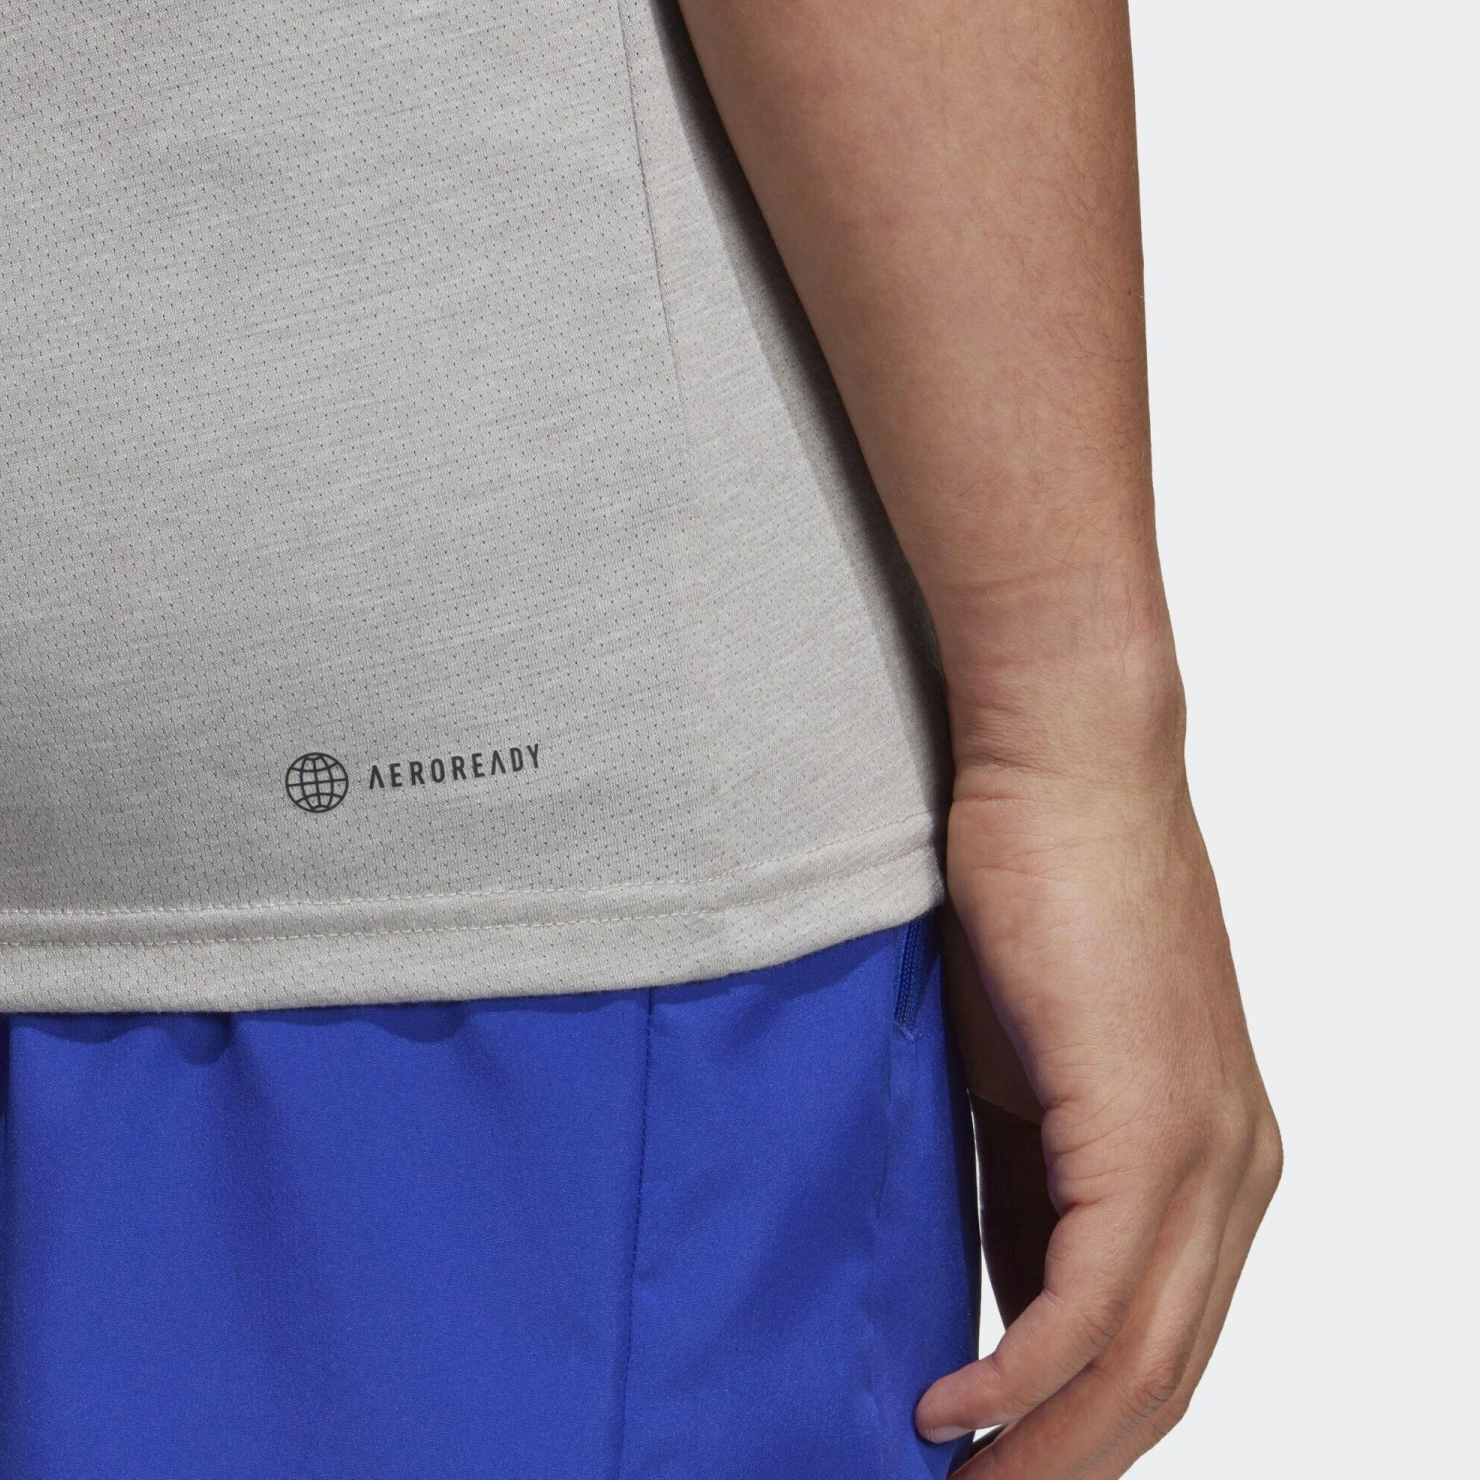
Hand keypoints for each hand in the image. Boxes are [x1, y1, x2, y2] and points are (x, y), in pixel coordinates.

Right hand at [917, 764, 1280, 1476]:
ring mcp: (1201, 1154)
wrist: (1062, 772)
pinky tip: (950, 1414)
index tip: (994, 1469)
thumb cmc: (1036, 899)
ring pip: (1136, 1362)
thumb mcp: (1024, 1070)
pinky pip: (1086, 1302)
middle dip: (1063, 1467)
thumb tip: (990, 1281)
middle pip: (1160, 1379)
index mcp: (1211, 1161)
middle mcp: (1232, 1173)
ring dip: (1041, 1450)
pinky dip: (1017, 1378)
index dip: (1079, 1429)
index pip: (1160, 1341)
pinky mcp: (1147, 1129)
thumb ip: (1024, 1179)